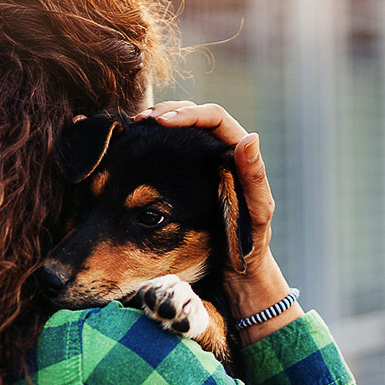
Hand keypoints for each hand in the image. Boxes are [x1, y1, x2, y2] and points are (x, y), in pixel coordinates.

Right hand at [138, 101, 300, 340]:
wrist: (232, 273)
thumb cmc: (250, 246)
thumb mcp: (256, 214)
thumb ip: (253, 178)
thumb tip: (250, 138)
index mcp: (236, 154)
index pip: (214, 117)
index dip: (189, 114)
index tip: (163, 122)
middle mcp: (216, 152)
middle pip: (190, 115)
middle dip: (165, 111)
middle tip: (141, 121)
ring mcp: (197, 164)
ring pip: (174, 131)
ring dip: (153, 125)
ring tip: (133, 128)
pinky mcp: (180, 180)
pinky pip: (162, 153)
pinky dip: (145, 147)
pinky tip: (128, 149)